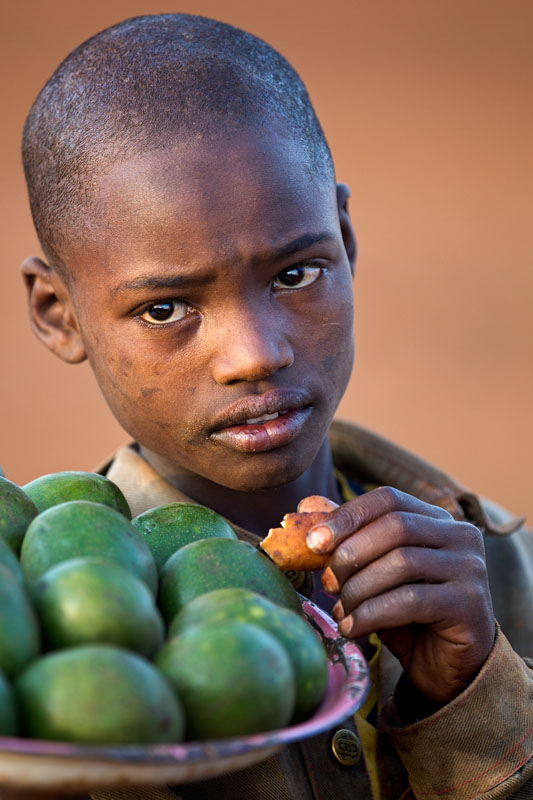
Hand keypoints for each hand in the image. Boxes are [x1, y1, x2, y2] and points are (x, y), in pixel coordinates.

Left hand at [301, 487, 495, 704]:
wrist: (447, 667)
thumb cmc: (407, 614)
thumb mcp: (374, 572)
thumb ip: (348, 537)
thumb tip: (307, 506)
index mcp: (436, 519)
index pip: (388, 499)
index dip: (348, 515)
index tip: (314, 542)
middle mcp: (460, 536)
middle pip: (395, 527)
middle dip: (351, 554)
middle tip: (328, 584)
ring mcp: (470, 569)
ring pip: (402, 563)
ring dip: (359, 588)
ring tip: (340, 610)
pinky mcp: (469, 605)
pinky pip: (411, 601)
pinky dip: (372, 613)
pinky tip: (352, 628)